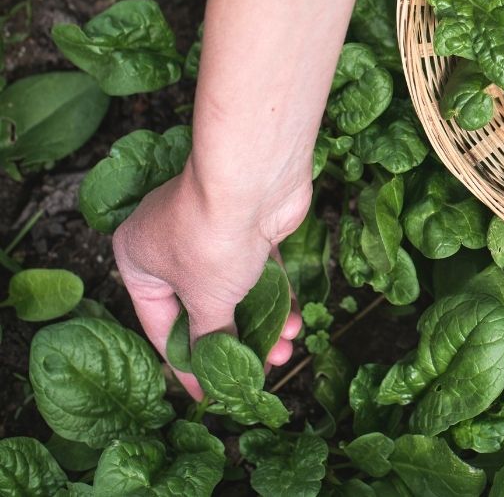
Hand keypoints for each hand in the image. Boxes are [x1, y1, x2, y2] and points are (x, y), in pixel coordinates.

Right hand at [112, 164, 309, 398]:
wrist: (254, 180)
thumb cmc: (211, 238)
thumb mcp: (206, 300)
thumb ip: (210, 334)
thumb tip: (216, 362)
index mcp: (137, 259)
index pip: (159, 324)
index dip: (185, 363)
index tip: (207, 395)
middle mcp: (169, 243)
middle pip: (202, 308)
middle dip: (234, 341)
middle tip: (259, 371)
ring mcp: (213, 232)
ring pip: (235, 291)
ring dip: (261, 322)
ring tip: (285, 351)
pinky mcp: (251, 227)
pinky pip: (260, 273)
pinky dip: (276, 297)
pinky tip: (294, 322)